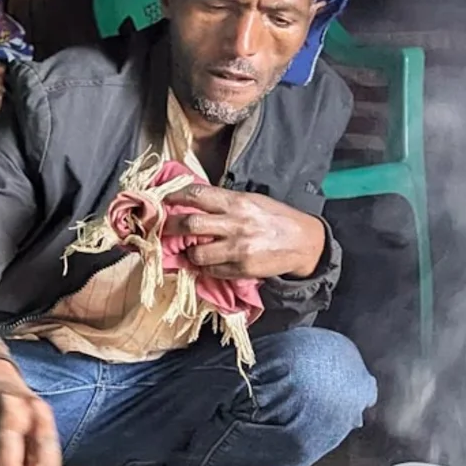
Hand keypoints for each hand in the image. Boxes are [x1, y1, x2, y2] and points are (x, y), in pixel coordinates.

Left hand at [161, 185, 326, 279]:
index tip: (162, 201)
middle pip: (189, 224)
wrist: (303, 242)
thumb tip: (194, 203)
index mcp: (236, 202)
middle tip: (162, 229)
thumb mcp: (252, 201)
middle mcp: (235, 223)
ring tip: (188, 252)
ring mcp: (237, 248)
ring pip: (197, 253)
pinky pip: (212, 270)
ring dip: (187, 254)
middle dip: (169, 227)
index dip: (175, 197)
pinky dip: (204, 268)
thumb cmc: (275, 218)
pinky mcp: (241, 268)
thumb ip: (224, 203)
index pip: (197, 195)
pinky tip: (206, 264)